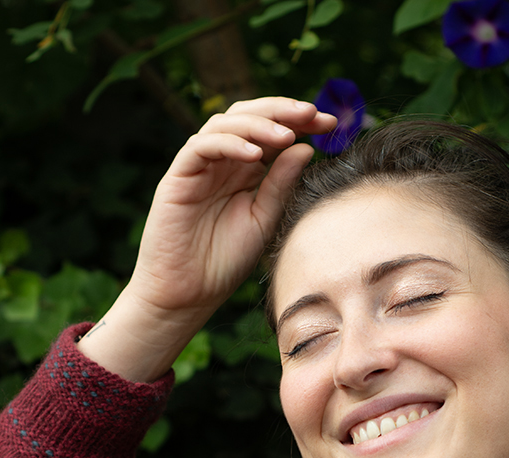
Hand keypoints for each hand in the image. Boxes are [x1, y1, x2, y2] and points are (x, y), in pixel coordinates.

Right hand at [80, 97, 336, 380]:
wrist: (186, 296)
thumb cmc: (222, 264)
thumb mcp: (263, 221)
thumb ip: (281, 185)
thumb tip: (306, 148)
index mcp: (244, 170)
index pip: (272, 131)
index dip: (301, 122)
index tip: (331, 125)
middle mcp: (221, 162)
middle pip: (250, 115)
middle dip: (283, 110)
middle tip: (312, 114)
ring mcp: (198, 167)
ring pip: (226, 123)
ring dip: (258, 124)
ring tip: (286, 135)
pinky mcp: (178, 177)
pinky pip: (201, 147)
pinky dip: (229, 144)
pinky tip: (254, 154)